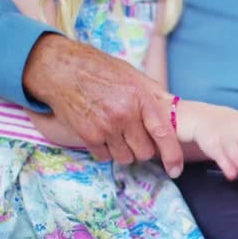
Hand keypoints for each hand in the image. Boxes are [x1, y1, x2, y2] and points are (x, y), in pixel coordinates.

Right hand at [23, 34, 183, 177]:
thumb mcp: (132, 73)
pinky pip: (104, 156)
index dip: (172, 155)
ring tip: (118, 134)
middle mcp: (125, 114)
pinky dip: (106, 151)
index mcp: (140, 98)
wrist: (62, 69)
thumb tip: (173, 103)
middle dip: (144, 149)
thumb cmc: (99, 69)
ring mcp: (106, 127)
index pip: (163, 133)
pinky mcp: (88, 135)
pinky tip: (102, 134)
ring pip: (125, 158)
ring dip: (125, 152)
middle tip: (136, 137)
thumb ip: (153, 91)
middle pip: (145, 152)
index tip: (175, 170)